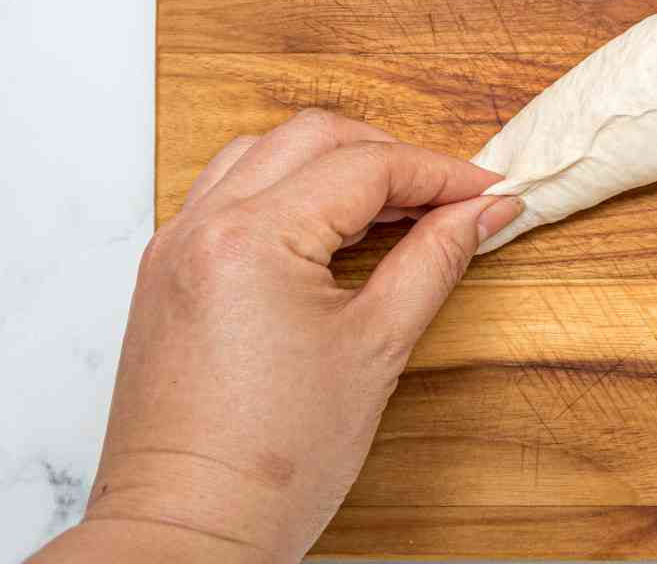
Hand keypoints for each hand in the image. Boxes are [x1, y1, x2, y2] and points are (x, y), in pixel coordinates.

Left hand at [43, 110, 518, 563]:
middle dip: (388, 154)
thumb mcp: (375, 350)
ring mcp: (176, 246)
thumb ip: (433, 261)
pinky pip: (228, 192)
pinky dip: (283, 189)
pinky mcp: (166, 274)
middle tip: (445, 195)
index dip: (438, 173)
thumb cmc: (271, 467)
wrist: (184, 538)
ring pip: (264, 153)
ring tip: (389, 207)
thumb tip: (483, 212)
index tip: (485, 191)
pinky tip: (325, 229)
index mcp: (253, 237)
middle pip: (314, 138)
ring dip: (331, 162)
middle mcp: (205, 225)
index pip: (366, 167)